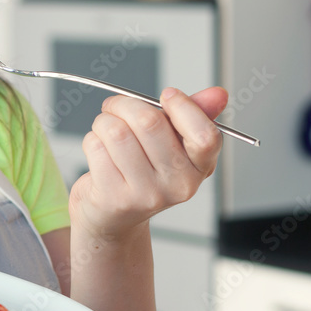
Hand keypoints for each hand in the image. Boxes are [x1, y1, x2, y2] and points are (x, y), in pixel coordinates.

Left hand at [69, 86, 226, 240]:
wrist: (114, 215)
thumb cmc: (144, 170)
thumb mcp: (174, 143)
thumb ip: (195, 115)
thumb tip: (218, 94)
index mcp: (200, 167)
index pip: (205, 135)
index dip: (183, 106)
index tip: (167, 95)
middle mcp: (178, 185)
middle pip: (149, 122)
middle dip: (125, 105)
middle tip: (117, 107)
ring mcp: (147, 194)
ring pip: (117, 131)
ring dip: (104, 121)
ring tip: (106, 129)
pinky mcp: (115, 197)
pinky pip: (96, 147)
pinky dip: (92, 140)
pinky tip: (100, 152)